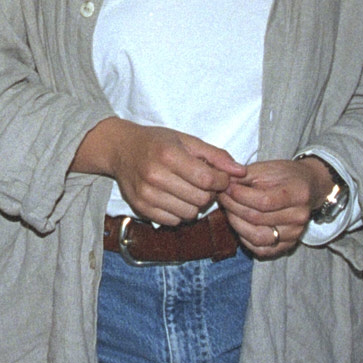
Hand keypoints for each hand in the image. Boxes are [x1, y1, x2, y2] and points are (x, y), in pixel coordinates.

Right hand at [72, 118, 244, 225]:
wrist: (122, 149)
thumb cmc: (157, 142)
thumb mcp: (187, 141)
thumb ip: (216, 156)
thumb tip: (241, 172)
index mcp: (168, 155)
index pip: (207, 178)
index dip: (222, 181)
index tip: (221, 177)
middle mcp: (155, 176)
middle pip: (200, 199)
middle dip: (209, 192)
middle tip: (204, 183)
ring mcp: (146, 194)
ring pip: (189, 213)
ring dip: (195, 204)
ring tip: (188, 190)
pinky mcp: (141, 208)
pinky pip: (174, 221)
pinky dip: (179, 212)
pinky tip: (175, 198)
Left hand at [217, 158, 331, 258]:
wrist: (307, 187)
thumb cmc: (285, 176)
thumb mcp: (266, 168)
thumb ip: (244, 176)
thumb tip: (222, 183)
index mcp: (298, 194)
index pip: (264, 201)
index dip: (239, 195)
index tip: (226, 187)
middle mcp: (299, 217)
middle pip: (258, 219)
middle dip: (233, 207)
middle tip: (222, 197)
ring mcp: (295, 234)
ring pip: (258, 237)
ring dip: (236, 224)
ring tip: (229, 210)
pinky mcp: (288, 245)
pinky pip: (261, 249)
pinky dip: (245, 238)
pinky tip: (240, 223)